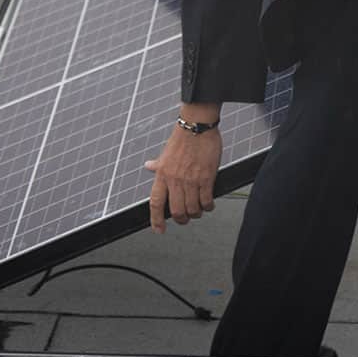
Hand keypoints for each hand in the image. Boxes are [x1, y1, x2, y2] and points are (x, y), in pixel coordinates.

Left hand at [145, 115, 221, 232]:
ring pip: (192, 209)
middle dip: (181, 219)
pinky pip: (206, 201)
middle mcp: (175, 180)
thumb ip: (158, 164)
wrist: (197, 126)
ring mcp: (190, 180)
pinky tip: (209, 204)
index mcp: (162, 174)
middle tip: (185, 219)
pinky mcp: (206, 178)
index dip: (156, 220)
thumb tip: (148, 166)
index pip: (155, 203)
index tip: (159, 229)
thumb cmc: (183, 138)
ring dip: (196, 213)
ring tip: (198, 210)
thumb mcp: (165, 153)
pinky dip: (208, 206)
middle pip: (176, 211)